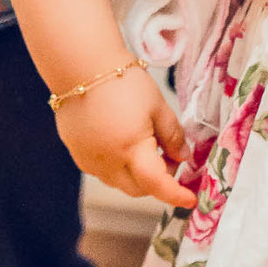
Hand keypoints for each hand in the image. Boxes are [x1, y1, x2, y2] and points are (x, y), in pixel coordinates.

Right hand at [54, 65, 194, 208]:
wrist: (81, 66)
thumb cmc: (124, 82)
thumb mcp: (158, 106)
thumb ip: (173, 135)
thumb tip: (183, 158)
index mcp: (131, 150)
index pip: (157, 185)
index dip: (176, 195)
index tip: (190, 200)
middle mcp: (107, 163)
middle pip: (138, 189)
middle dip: (158, 181)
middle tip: (171, 157)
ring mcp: (88, 161)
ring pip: (119, 182)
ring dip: (137, 174)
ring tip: (148, 145)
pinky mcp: (77, 154)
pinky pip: (103, 171)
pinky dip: (119, 166)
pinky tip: (124, 141)